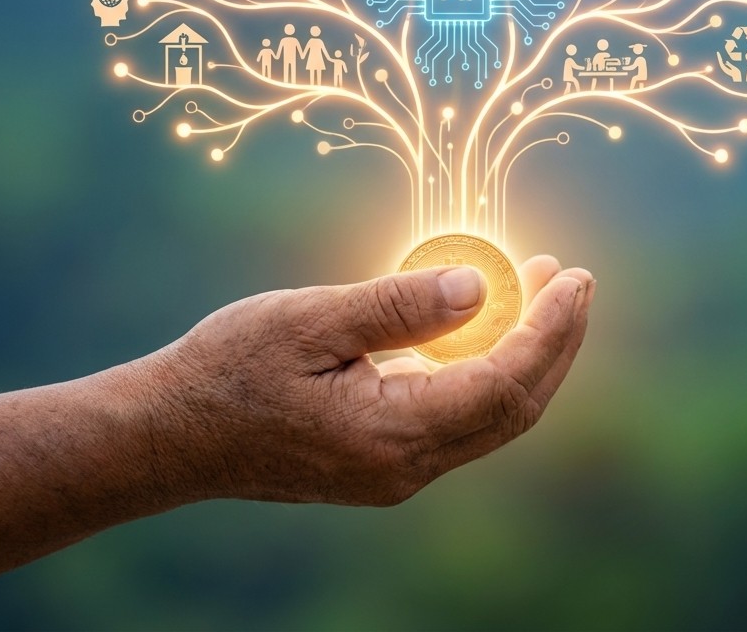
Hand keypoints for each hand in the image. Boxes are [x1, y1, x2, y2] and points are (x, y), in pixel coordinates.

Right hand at [144, 256, 593, 505]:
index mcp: (391, 435)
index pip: (505, 384)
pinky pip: (458, 414)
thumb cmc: (230, 368)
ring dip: (523, 351)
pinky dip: (485, 366)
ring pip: (490, 414)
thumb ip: (397, 305)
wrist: (173, 433)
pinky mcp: (383, 459)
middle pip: (513, 407)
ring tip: (538, 287)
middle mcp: (405, 466)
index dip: (549, 330)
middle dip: (553, 341)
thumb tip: (480, 286)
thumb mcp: (310, 319)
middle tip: (571, 278)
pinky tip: (483, 322)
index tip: (573, 277)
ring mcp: (396, 470)